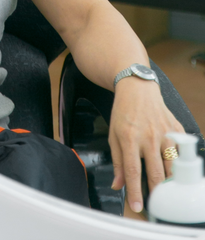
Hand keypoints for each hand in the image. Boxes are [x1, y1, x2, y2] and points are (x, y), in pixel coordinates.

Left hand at [109, 78, 183, 212]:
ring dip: (169, 183)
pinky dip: (178, 164)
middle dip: (157, 194)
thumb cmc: (123, 111)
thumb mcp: (113, 135)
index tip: (137, 206)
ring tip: (165, 192)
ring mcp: (165, 133)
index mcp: (130, 138)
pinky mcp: (176, 129)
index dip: (135, 192)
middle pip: (157, 174)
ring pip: (172, 167)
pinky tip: (173, 170)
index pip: (133, 171)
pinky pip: (180, 153)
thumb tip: (118, 185)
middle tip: (155, 205)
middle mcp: (149, 136)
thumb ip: (117, 162)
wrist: (138, 88)